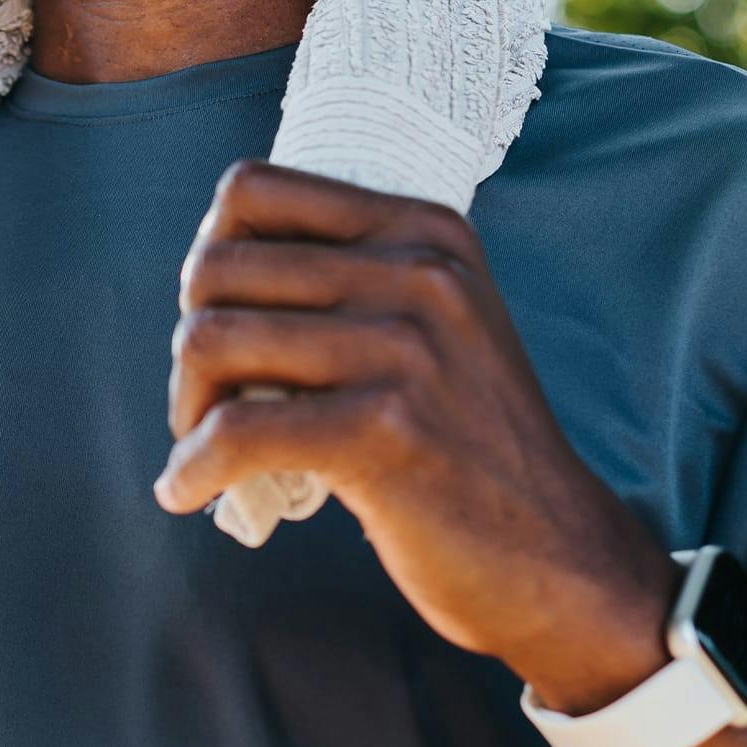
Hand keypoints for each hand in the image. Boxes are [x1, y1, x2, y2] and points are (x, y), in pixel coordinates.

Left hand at [156, 159, 677, 710]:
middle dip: (189, 343)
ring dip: (186, 404)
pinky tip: (187, 491)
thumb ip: (347, 278)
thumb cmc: (464, 443)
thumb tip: (206, 265)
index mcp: (422, 229)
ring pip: (212, 339)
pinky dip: (192, 466)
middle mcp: (418, 272)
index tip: (216, 315)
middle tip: (206, 402)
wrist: (559, 556)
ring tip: (201, 446)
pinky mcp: (383, 430)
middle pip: (217, 267)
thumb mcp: (432, 323)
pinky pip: (235, 430)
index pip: (252, 189)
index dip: (210, 253)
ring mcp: (405, 349)